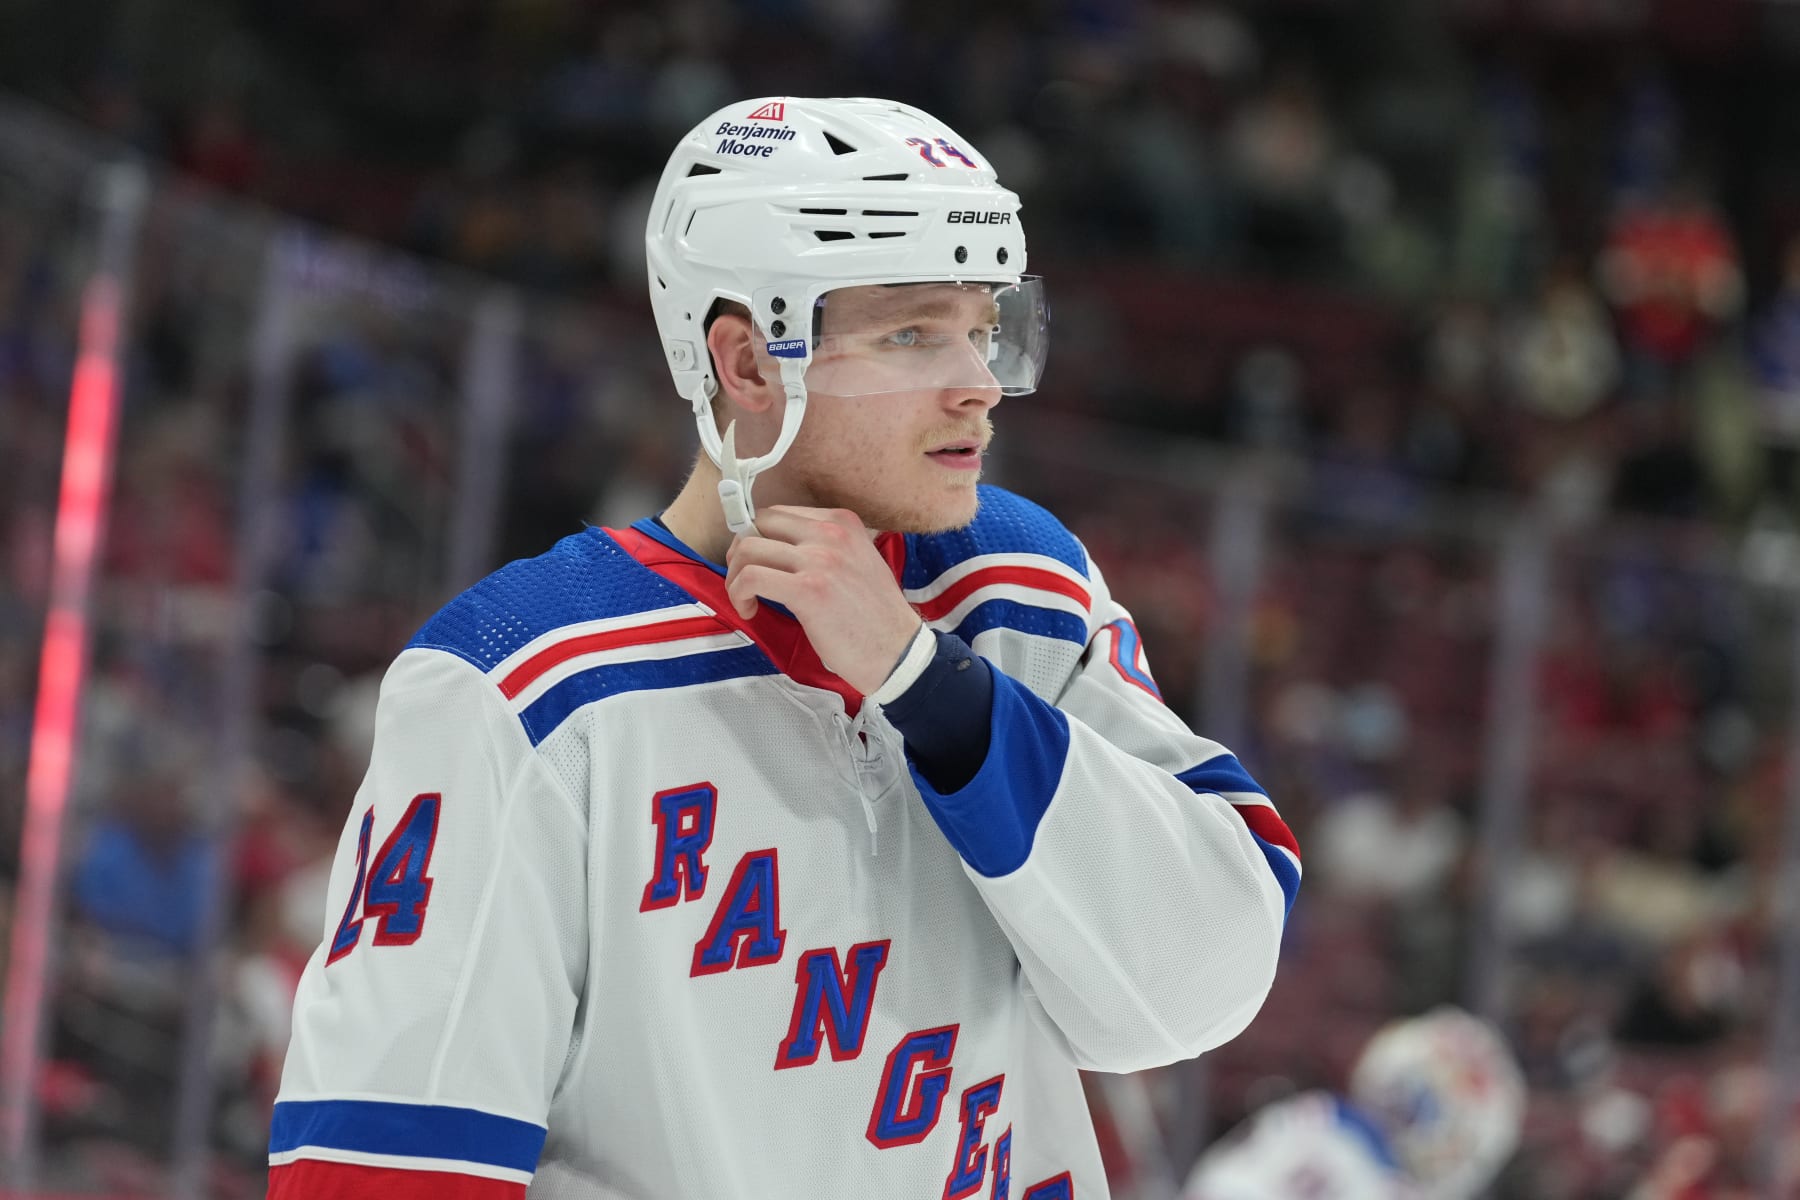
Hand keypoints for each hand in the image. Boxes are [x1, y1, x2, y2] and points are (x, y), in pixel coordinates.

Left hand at [725, 506, 922, 694]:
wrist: (897, 652)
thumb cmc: (874, 617)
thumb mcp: (856, 561)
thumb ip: (822, 547)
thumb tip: (776, 548)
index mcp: (842, 522)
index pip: (779, 513)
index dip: (759, 537)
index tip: (758, 562)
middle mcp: (831, 532)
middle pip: (759, 524)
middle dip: (741, 552)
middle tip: (745, 580)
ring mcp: (820, 559)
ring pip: (748, 548)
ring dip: (736, 576)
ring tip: (746, 599)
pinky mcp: (808, 589)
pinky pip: (750, 578)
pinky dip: (738, 594)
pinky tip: (750, 610)